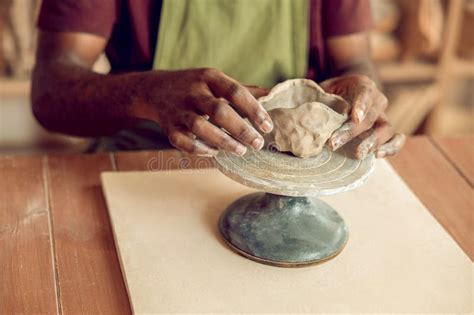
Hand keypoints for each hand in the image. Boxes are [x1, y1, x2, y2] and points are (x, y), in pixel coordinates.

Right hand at [138, 68, 272, 155]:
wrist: (154, 89)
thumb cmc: (195, 87)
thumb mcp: (216, 81)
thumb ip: (242, 91)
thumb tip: (273, 96)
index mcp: (209, 77)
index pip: (235, 92)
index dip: (254, 110)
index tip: (267, 126)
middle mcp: (193, 92)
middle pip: (219, 111)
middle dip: (241, 129)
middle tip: (258, 144)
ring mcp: (178, 109)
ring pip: (200, 127)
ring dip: (223, 141)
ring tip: (241, 151)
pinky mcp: (168, 126)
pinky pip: (183, 141)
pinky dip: (199, 149)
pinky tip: (214, 153)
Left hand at [319, 74, 404, 158]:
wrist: (350, 92)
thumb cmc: (334, 92)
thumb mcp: (326, 88)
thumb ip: (320, 97)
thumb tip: (306, 112)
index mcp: (363, 85)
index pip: (365, 92)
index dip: (361, 105)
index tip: (355, 117)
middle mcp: (377, 100)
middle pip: (370, 117)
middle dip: (352, 132)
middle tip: (334, 143)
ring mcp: (383, 116)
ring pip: (386, 129)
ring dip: (372, 142)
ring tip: (359, 153)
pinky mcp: (385, 130)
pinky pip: (395, 139)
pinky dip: (391, 148)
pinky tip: (377, 155)